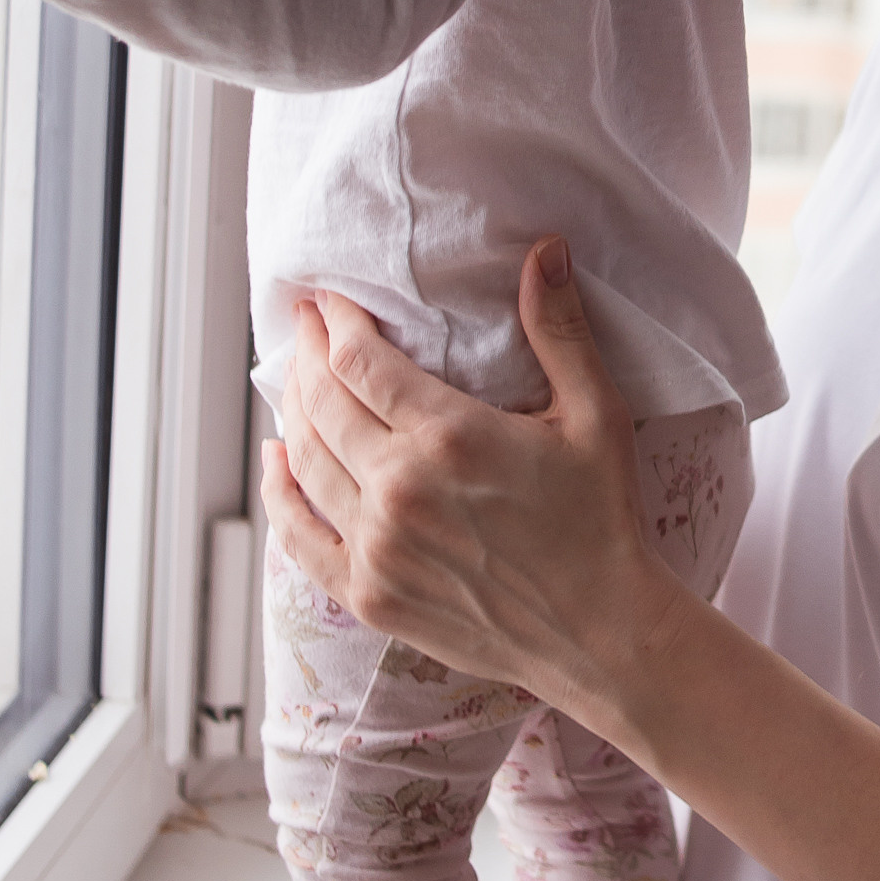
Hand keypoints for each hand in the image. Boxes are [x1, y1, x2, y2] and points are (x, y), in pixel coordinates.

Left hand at [266, 239, 664, 713]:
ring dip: (292, 412)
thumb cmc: (603, 518)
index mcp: (450, 437)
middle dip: (307, 354)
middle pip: (321, 403)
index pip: (358, 361)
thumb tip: (545, 249)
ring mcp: (377, 548)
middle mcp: (399, 490)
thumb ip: (559, 329)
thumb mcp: (596, 414)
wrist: (601, 631)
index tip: (327, 299)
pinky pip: (298, 537)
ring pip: (305, 462)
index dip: (334, 322)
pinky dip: (279, 495)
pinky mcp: (368, 595)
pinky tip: (276, 464)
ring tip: (297, 381)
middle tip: (306, 326)